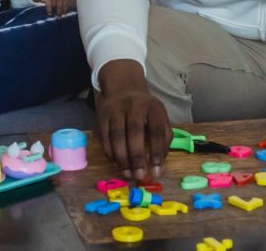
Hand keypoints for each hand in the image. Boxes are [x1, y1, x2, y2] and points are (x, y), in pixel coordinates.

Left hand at [40, 0, 68, 15]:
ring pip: (61, 7)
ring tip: (61, 16)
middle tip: (57, 17)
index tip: (50, 14)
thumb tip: (43, 4)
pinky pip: (66, 5)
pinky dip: (66, 9)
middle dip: (56, 13)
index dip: (49, 11)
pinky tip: (65, 13)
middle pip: (55, 7)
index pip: (49, 6)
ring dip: (61, 13)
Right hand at [96, 60, 172, 179]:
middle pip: (135, 132)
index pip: (157, 130)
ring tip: (127, 174)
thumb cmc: (146, 112)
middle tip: (139, 176)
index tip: (156, 170)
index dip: (157, 151)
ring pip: (117, 136)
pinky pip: (105, 137)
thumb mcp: (160, 119)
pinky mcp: (102, 115)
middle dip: (137, 157)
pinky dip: (110, 152)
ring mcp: (116, 109)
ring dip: (122, 158)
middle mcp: (134, 106)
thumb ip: (163, 141)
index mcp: (153, 107)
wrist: (123, 90)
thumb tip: (158, 167)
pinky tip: (116, 163)